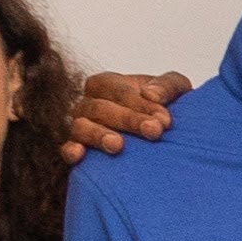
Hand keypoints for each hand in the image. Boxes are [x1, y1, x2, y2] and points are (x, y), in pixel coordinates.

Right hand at [61, 68, 192, 163]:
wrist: (161, 137)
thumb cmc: (163, 109)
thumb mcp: (174, 91)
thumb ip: (167, 85)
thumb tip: (151, 94)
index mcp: (107, 84)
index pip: (118, 90)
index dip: (140, 104)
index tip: (164, 120)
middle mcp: (89, 104)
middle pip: (100, 108)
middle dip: (128, 119)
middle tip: (154, 132)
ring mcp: (80, 127)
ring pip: (80, 127)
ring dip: (99, 135)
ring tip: (118, 145)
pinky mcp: (77, 150)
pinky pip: (66, 149)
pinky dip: (71, 151)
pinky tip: (80, 155)